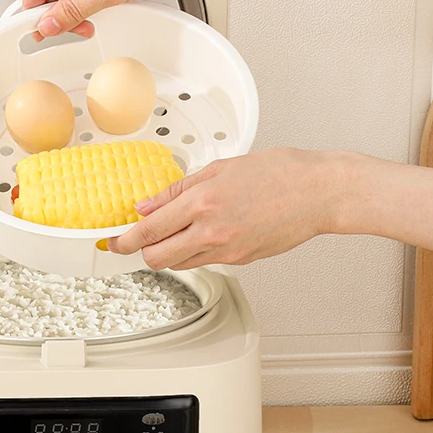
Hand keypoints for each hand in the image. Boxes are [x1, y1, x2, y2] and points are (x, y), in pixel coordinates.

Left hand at [108, 148, 339, 268]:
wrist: (320, 193)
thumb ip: (178, 190)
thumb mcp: (220, 168)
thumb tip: (146, 206)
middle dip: (143, 251)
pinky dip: (195, 252)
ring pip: (179, 263)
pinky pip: (204, 261)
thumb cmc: (279, 173)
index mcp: (203, 203)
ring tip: (177, 231)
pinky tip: (204, 233)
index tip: (112, 242)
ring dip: (169, 252)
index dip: (124, 240)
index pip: (148, 231)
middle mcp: (212, 231)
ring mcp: (227, 250)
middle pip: (157, 258)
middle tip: (139, 239)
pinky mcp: (241, 260)